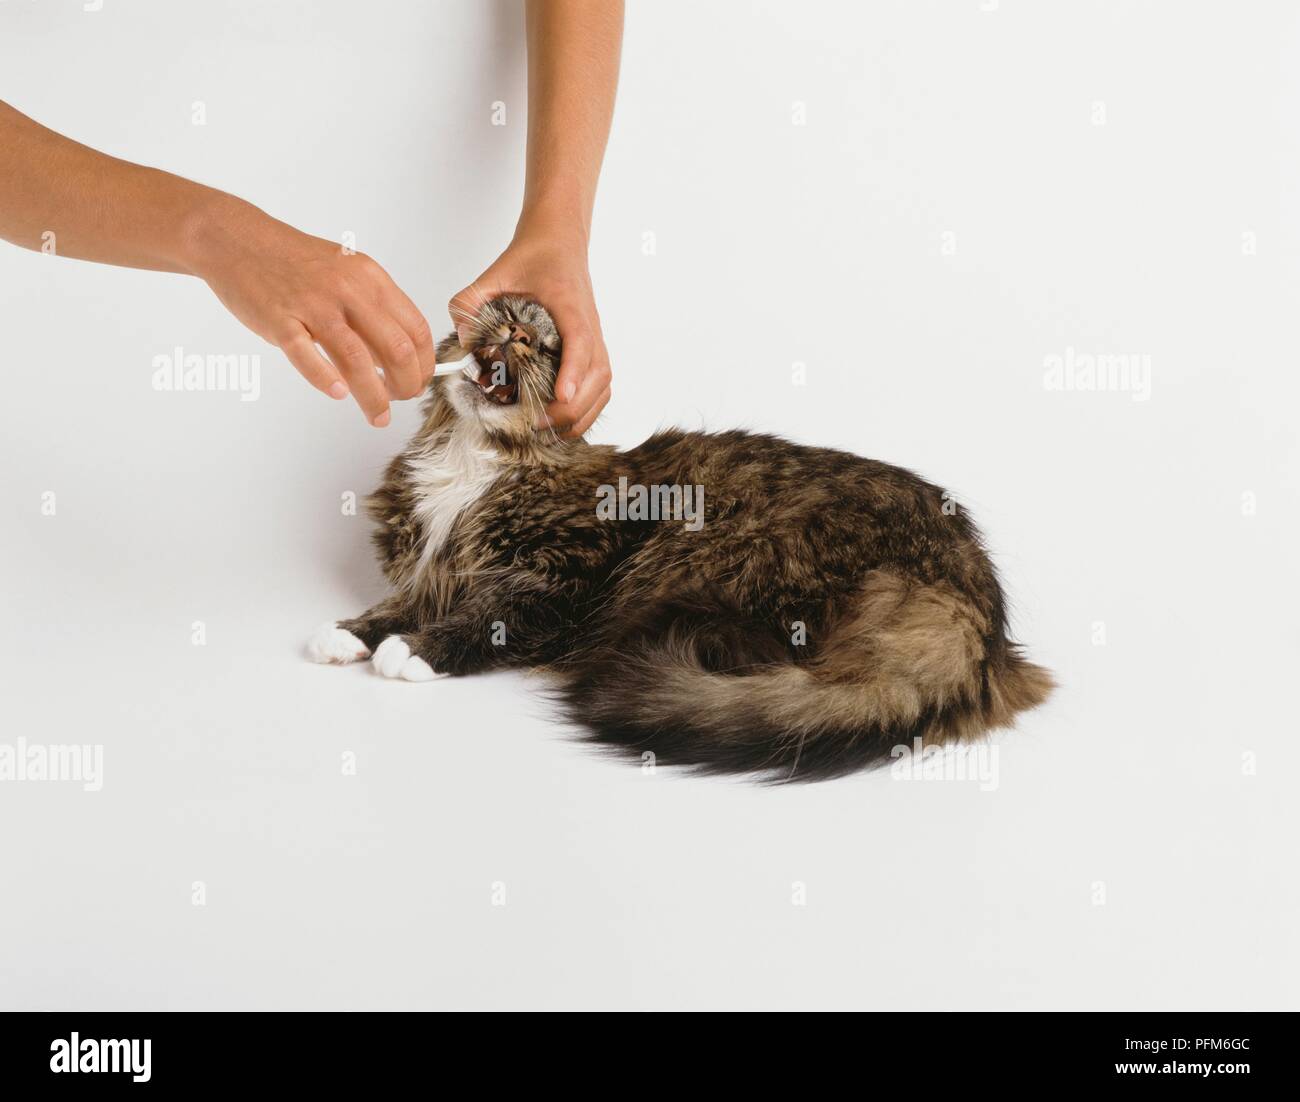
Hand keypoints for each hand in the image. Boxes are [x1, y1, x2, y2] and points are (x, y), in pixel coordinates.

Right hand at [186, 196, 436, 425]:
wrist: (238, 240)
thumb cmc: (293, 262)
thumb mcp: (346, 273)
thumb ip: (373, 309)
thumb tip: (399, 355)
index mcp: (370, 278)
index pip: (416, 329)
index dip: (424, 363)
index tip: (418, 380)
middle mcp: (347, 290)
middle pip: (396, 349)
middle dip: (407, 385)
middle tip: (401, 400)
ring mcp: (312, 305)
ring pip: (357, 361)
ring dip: (373, 397)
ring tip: (378, 415)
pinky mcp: (280, 320)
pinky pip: (307, 357)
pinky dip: (327, 380)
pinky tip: (339, 394)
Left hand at [449, 224, 610, 437]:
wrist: (559, 240)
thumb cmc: (533, 256)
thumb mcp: (495, 271)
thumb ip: (470, 301)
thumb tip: (463, 338)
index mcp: (570, 305)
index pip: (581, 342)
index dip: (573, 373)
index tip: (561, 397)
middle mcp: (590, 324)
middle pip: (598, 374)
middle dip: (572, 407)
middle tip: (538, 422)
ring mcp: (596, 338)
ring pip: (604, 385)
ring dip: (582, 412)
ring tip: (550, 429)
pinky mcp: (594, 348)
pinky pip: (601, 385)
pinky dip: (588, 407)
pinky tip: (564, 419)